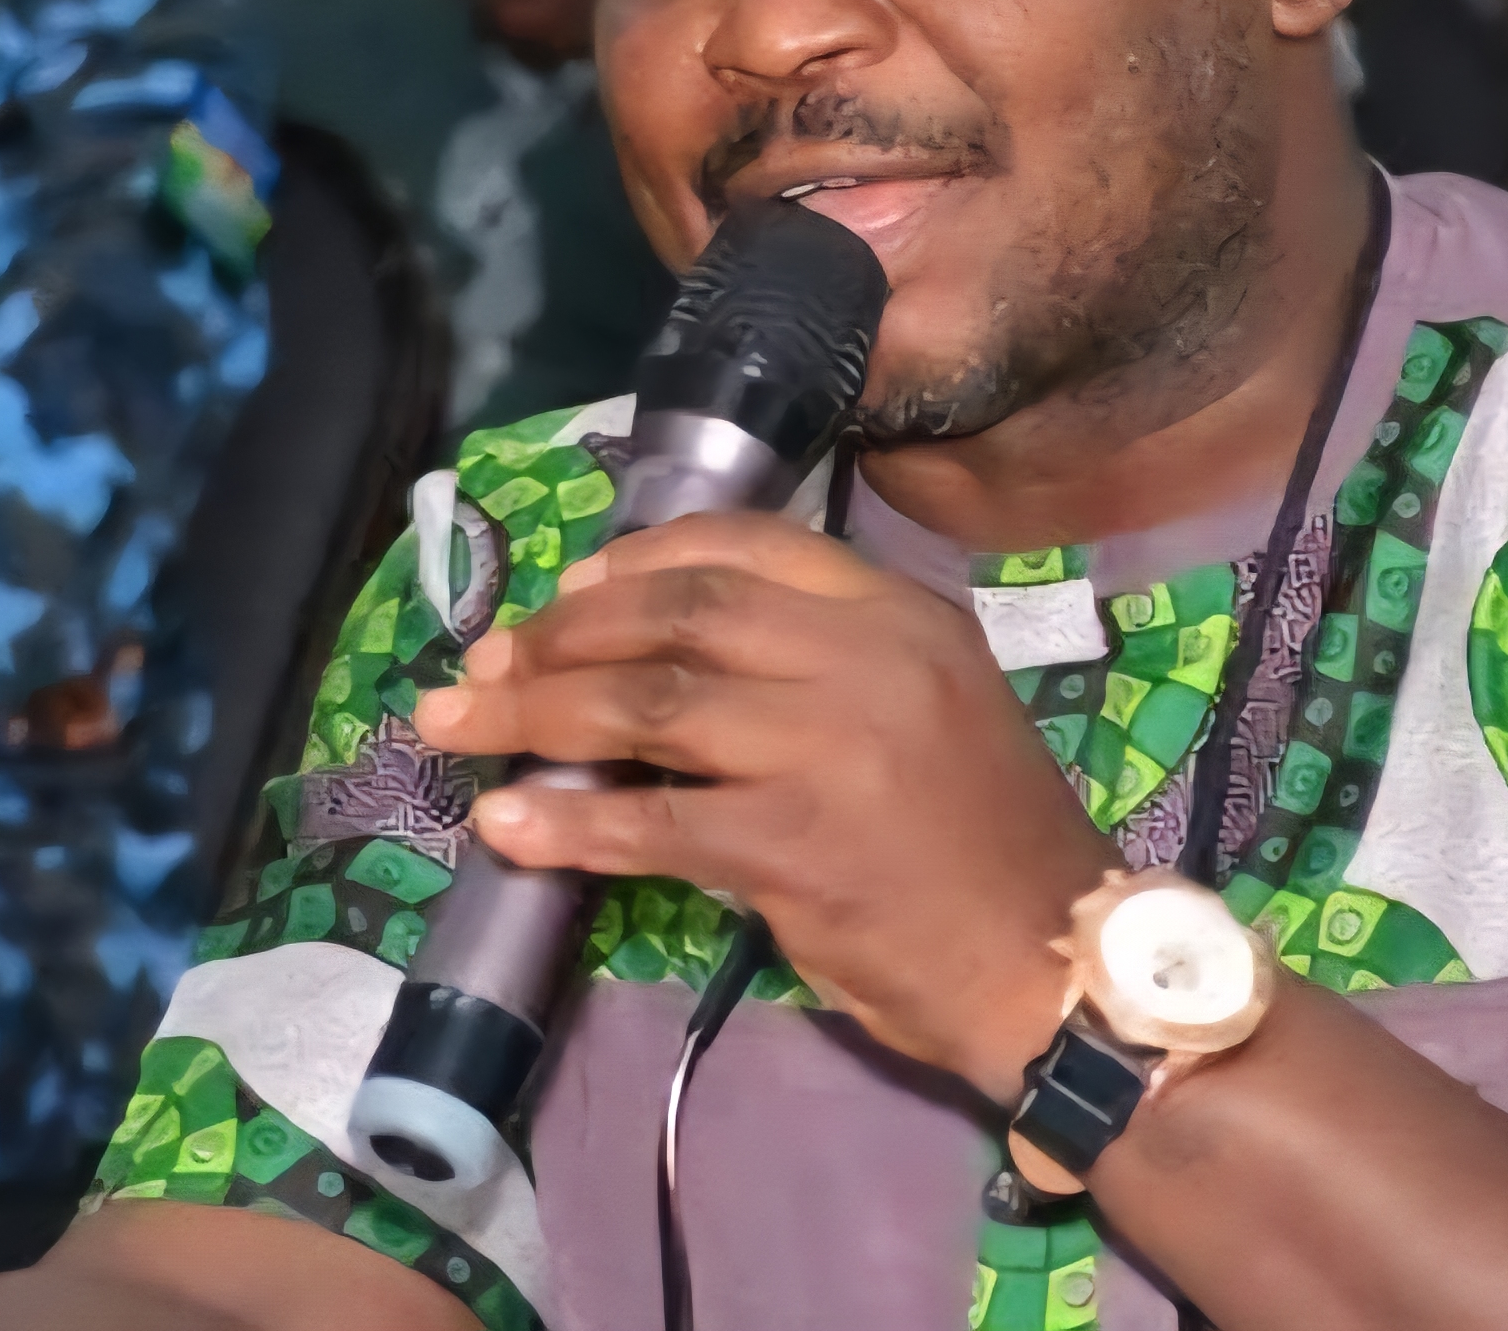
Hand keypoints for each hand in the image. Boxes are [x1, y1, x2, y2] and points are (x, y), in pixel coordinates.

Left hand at [411, 516, 1113, 1101]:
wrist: (1050, 962)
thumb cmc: (983, 838)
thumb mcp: (929, 700)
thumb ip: (822, 660)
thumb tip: (665, 651)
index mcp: (898, 611)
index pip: (744, 545)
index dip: (636, 560)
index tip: (567, 590)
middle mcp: (863, 658)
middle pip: (677, 614)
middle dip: (562, 633)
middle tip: (490, 661)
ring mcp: (828, 747)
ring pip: (647, 704)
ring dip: (534, 713)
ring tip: (457, 724)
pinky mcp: (795, 846)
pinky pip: (652, 825)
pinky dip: (567, 825)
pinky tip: (506, 829)